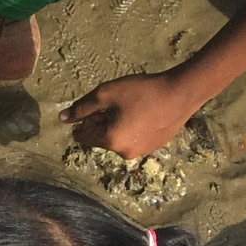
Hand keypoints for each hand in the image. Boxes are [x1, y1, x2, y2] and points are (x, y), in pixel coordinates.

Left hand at [63, 69, 200, 157]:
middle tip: (121, 104)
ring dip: (119, 124)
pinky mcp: (156, 146)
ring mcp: (142, 152)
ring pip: (118, 138)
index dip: (88, 118)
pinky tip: (147, 113)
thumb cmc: (141, 92)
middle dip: (104, 121)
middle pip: (101, 138)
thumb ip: (81, 108)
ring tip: (136, 107)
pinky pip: (135, 138)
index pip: (82, 136)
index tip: (104, 105)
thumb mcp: (105, 94)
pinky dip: (135, 127)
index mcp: (110, 142)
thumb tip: (62, 119)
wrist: (182, 92)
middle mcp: (124, 153)